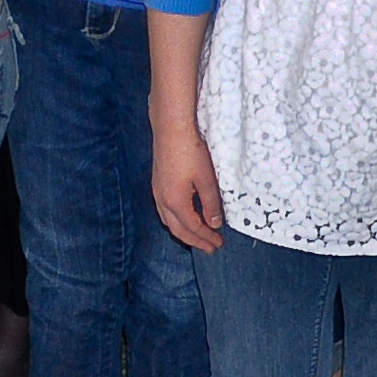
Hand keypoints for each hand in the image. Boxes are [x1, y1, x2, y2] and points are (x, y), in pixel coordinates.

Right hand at [149, 112, 224, 254]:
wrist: (171, 128)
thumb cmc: (190, 151)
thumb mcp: (207, 179)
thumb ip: (211, 204)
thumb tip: (214, 223)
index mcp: (175, 201)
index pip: (193, 227)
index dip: (206, 237)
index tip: (219, 243)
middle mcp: (162, 200)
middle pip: (178, 229)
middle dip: (194, 240)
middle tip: (210, 248)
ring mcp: (157, 191)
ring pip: (169, 221)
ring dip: (184, 232)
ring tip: (197, 237)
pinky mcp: (158, 183)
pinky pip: (164, 211)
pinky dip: (175, 220)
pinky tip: (183, 217)